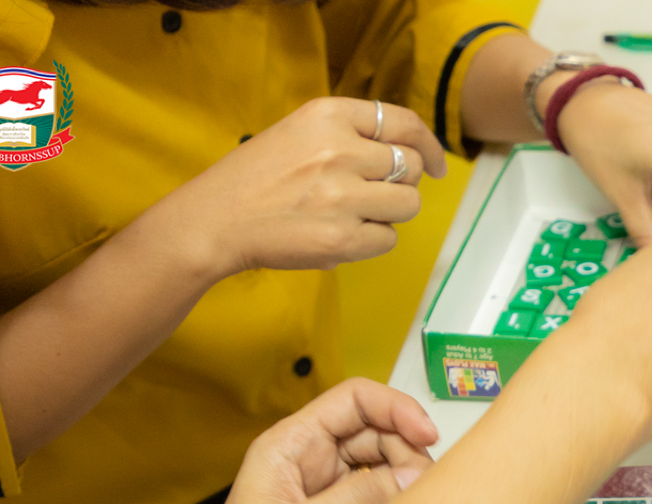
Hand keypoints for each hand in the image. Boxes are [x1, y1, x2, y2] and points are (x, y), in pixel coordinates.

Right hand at [150, 98, 448, 277]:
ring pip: (409, 204)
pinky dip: (373, 240)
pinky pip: (389, 238)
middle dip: (403, 182)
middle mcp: (340, 150)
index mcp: (328, 115)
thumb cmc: (256, 178)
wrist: (215, 220)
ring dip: (390, 212)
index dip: (428, 144)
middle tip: (374, 193)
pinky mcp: (343, 237)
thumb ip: (349, 134)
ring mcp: (343, 195)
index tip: (436, 162)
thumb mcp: (299, 132)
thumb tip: (409, 152)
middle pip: (412, 166)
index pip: (403, 122)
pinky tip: (341, 233)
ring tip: (354, 213)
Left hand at [167, 379, 439, 503]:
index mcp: (290, 444)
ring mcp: (325, 483)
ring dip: (406, 476)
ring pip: (383, 460)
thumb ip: (359, 500)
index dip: (397, 408)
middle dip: (408, 449)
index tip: (428, 435)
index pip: (354, 399)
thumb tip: (415, 475)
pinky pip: (379, 491)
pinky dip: (398, 500)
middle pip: (376, 428)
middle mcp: (310, 456)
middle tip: (424, 486)